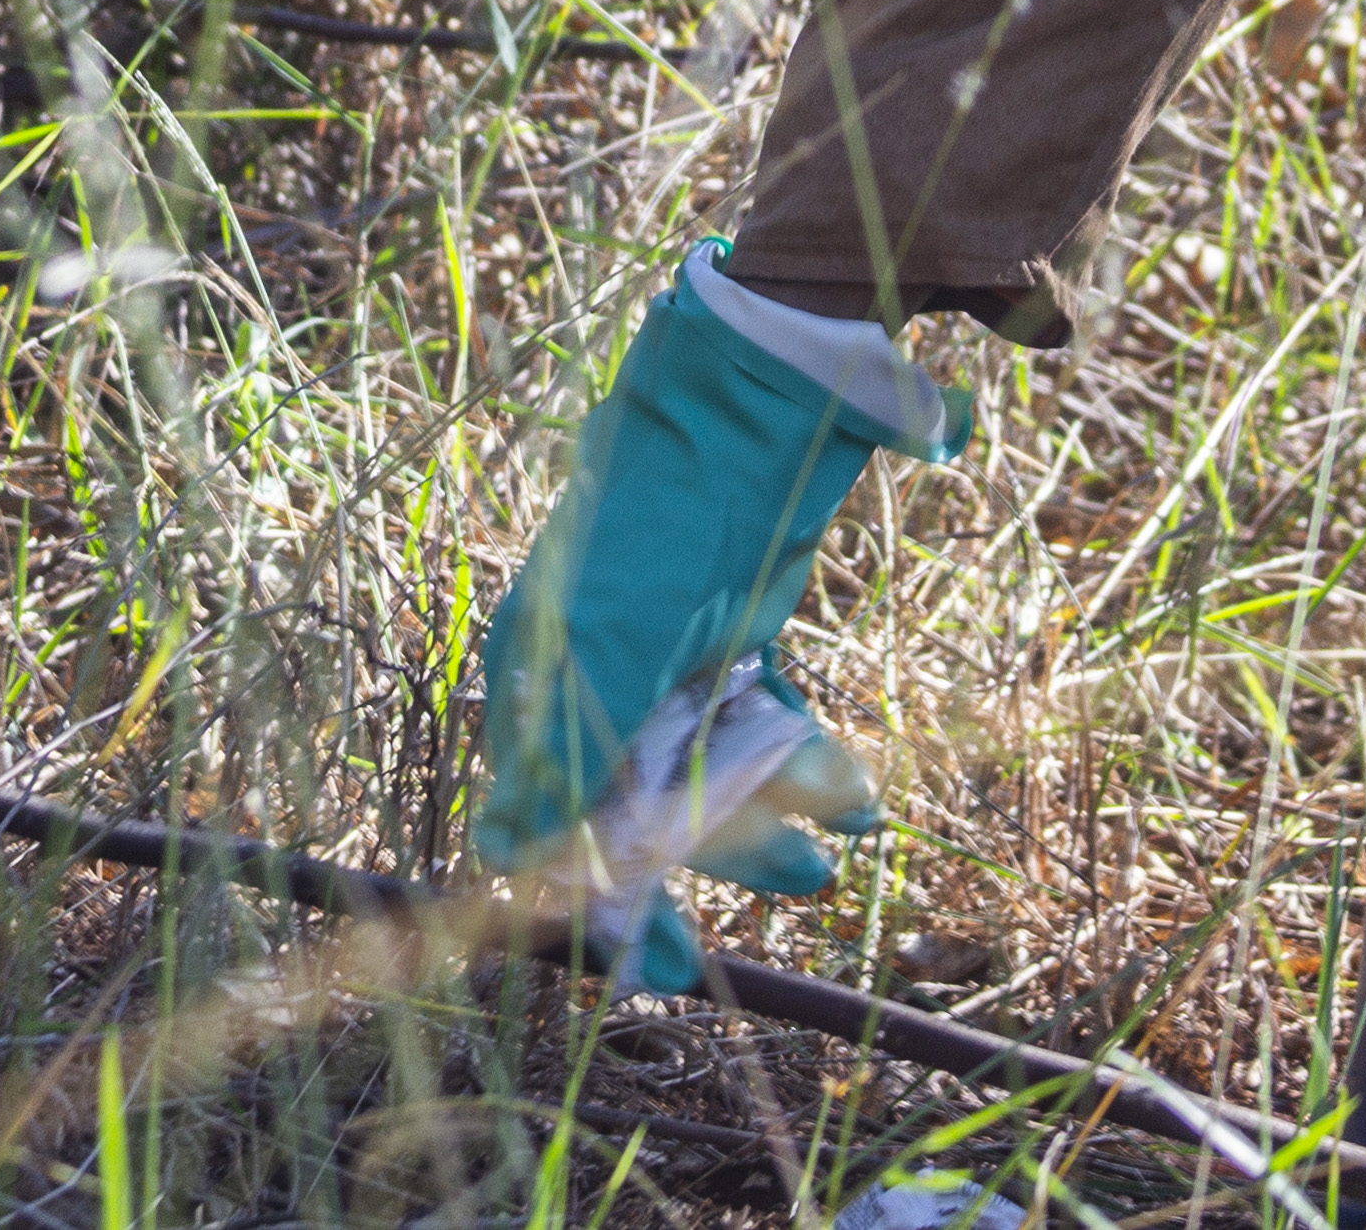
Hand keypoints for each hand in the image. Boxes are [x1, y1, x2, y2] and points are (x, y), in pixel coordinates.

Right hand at [471, 247, 966, 977]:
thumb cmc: (669, 515)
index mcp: (542, 676)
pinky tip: (857, 796)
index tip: (655, 967)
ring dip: (773, 815)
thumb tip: (508, 859)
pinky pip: (759, 721)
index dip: (603, 897)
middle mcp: (595, 673)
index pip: (550, 820)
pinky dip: (799, 760)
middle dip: (716, 857)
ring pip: (712, 770)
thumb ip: (567, 750)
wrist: (757, 397)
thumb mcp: (612, 638)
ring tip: (838, 848)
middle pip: (641, 805)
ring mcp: (666, 653)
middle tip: (791, 897)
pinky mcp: (731, 630)